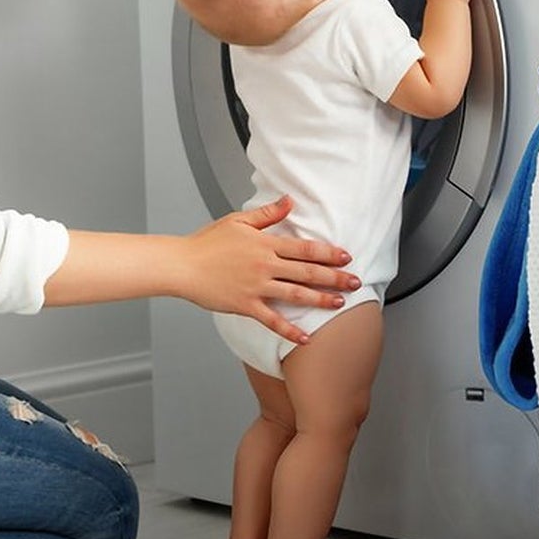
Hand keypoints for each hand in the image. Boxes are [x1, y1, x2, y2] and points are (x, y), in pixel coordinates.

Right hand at [181, 196, 358, 342]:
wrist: (182, 265)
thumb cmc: (207, 242)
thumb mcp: (238, 220)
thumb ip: (268, 214)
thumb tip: (289, 201)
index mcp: (265, 244)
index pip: (305, 248)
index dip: (329, 253)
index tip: (346, 257)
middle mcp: (265, 265)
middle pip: (307, 272)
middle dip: (335, 277)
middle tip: (356, 282)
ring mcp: (256, 287)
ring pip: (295, 295)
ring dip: (320, 300)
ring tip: (339, 303)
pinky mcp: (245, 305)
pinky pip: (272, 320)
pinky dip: (290, 330)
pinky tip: (305, 337)